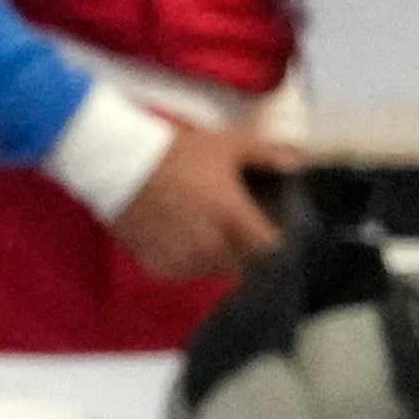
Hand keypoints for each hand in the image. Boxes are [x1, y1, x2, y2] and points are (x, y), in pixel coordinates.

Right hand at [105, 112, 291, 286]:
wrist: (120, 164)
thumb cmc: (178, 153)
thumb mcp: (227, 145)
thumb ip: (267, 154)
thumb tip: (298, 162)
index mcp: (233, 219)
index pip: (268, 249)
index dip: (271, 242)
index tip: (266, 231)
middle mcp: (211, 247)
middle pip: (241, 264)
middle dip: (241, 250)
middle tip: (232, 228)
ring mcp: (183, 260)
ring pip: (212, 271)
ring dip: (214, 258)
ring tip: (205, 234)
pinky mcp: (159, 267)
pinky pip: (184, 273)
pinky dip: (186, 262)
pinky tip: (180, 240)